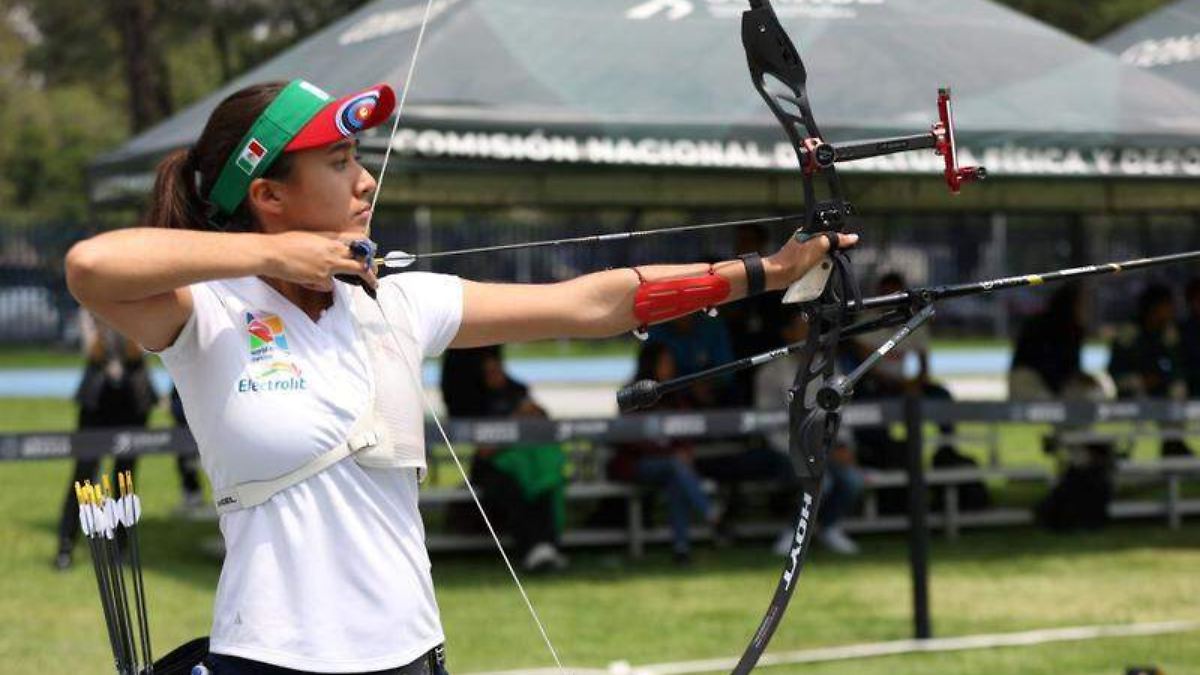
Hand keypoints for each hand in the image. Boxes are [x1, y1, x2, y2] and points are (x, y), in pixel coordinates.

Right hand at [260, 231, 377, 291]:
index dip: (368, 246)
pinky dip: (322, 285)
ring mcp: (329, 264)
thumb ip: (325, 242)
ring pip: (356, 270)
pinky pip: (329, 285)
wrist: (272, 253)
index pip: (358, 239)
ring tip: (373, 284)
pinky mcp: (322, 277)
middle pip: (362, 257)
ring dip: (366, 278)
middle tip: (376, 273)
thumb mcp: (310, 237)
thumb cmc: (286, 243)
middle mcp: (333, 249)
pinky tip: (311, 280)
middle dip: (372, 266)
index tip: (371, 252)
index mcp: (330, 237)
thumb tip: (335, 248)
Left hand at [763, 231, 858, 290]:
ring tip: (819, 269)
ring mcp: (805, 254)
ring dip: (825, 266)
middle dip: (831, 256)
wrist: (778, 275)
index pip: (832, 233)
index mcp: (810, 232)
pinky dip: (818, 272)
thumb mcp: (819, 245)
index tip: (844, 249)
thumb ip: (836, 240)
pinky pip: (817, 268)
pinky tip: (815, 275)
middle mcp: (807, 241)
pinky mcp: (803, 265)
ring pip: (824, 259)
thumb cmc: (794, 259)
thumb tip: (852, 237)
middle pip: (829, 248)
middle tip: (828, 261)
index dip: (839, 242)